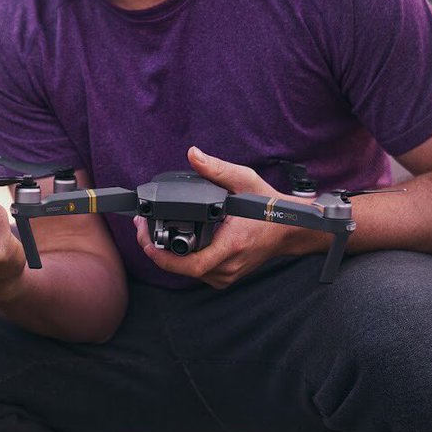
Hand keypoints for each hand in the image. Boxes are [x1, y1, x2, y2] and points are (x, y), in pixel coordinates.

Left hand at [135, 146, 292, 288]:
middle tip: (141, 229)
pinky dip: (181, 260)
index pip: (191, 264)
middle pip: (182, 269)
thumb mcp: (244, 180)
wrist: (289, 229)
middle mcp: (228, 265)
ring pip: (187, 272)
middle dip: (156, 251)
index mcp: (231, 245)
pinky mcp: (224, 276)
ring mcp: (226, 274)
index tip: (146, 239)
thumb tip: (194, 155)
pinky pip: (196, 271)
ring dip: (166, 256)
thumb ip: (217, 169)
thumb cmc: (268, 207)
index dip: (163, 257)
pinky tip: (170, 243)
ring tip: (151, 233)